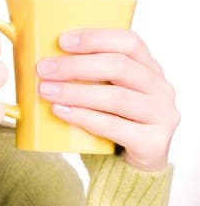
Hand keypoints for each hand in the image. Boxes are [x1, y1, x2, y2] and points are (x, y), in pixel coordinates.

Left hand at [36, 28, 179, 171]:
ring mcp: (161, 115)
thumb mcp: (105, 93)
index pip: (129, 42)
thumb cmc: (112, 122)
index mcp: (150, 68)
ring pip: (115, 98)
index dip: (96, 38)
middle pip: (119, 67)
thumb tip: (43, 59)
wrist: (131, 167)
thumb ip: (88, 75)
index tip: (62, 41)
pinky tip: (60, 111)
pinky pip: (114, 126)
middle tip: (44, 69)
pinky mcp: (153, 142)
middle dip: (76, 66)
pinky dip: (83, 117)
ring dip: (76, 92)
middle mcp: (161, 88)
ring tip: (46, 90)